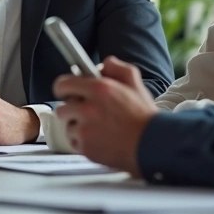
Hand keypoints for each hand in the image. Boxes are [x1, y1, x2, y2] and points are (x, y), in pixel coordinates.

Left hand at [53, 56, 158, 174]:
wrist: (151, 145)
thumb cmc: (144, 116)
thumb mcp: (135, 82)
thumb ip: (117, 68)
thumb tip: (102, 65)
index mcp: (99, 89)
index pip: (63, 84)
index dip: (64, 88)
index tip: (66, 92)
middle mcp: (89, 108)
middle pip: (61, 108)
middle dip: (71, 110)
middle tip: (84, 113)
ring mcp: (85, 130)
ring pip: (68, 127)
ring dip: (77, 127)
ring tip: (96, 128)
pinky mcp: (86, 148)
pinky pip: (74, 143)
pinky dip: (83, 143)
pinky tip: (98, 140)